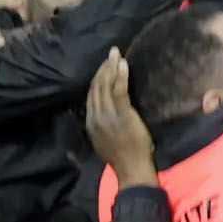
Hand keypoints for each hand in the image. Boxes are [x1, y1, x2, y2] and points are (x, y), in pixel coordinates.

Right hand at [87, 50, 156, 187]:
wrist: (131, 168)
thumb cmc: (123, 156)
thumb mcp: (104, 140)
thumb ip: (101, 125)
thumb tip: (104, 111)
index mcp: (91, 123)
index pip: (91, 94)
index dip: (97, 78)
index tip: (104, 66)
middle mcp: (96, 116)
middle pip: (97, 86)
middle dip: (103, 68)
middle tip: (111, 53)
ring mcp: (108, 115)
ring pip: (106, 86)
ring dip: (111, 67)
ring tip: (116, 54)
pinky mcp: (122, 114)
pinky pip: (119, 90)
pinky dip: (121, 75)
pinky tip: (123, 64)